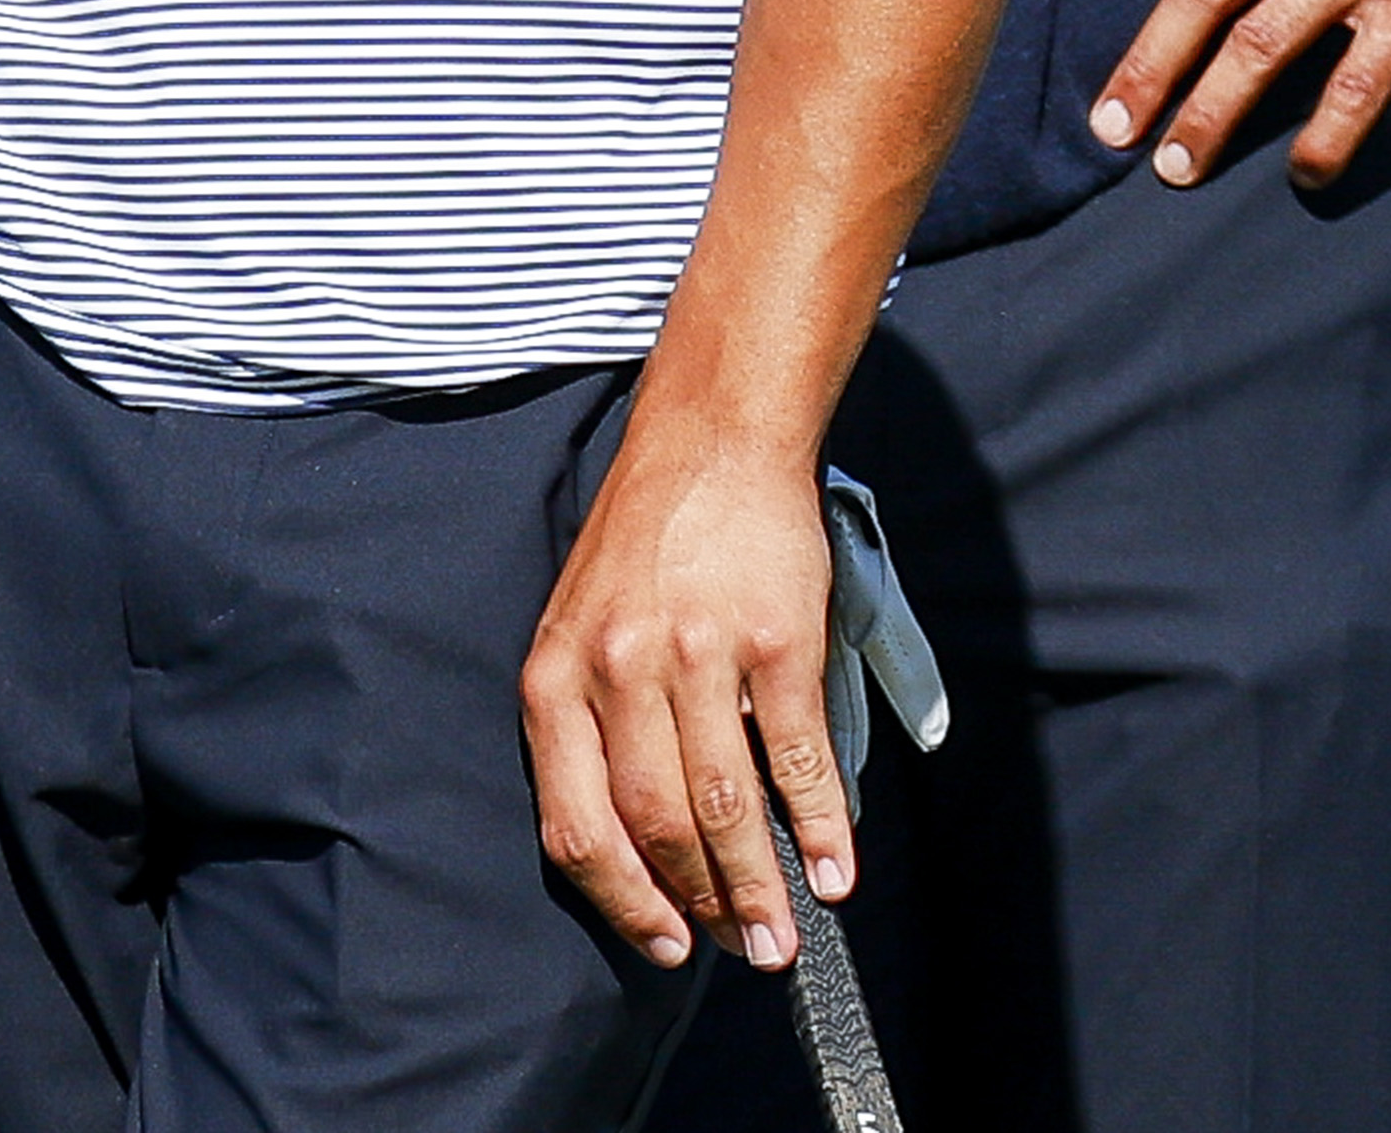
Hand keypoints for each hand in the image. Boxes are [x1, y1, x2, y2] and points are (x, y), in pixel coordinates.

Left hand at [521, 429, 849, 974]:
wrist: (714, 438)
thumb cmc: (647, 541)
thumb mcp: (582, 626)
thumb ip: (595, 724)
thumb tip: (647, 847)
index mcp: (556, 678)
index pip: (576, 827)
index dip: (622, 902)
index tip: (662, 945)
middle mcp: (619, 671)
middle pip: (656, 827)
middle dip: (701, 907)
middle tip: (740, 952)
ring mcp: (698, 654)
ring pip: (725, 805)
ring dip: (761, 886)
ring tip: (784, 933)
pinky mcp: (774, 637)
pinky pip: (797, 755)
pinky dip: (821, 824)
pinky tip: (833, 867)